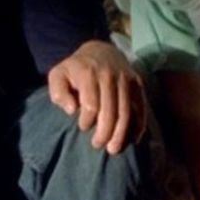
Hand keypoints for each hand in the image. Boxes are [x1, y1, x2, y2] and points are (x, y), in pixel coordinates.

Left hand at [47, 40, 146, 154]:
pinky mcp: (137, 83)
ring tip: (113, 149)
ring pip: (126, 112)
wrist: (101, 50)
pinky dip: (139, 125)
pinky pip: (141, 107)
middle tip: (97, 145)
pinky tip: (133, 140)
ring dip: (120, 134)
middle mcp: (109, 75)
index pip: (91, 104)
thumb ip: (58, 92)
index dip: (87, 121)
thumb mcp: (58, 75)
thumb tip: (71, 110)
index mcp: (88, 73)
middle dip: (104, 133)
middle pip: (110, 111)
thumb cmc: (76, 69)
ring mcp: (125, 79)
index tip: (83, 127)